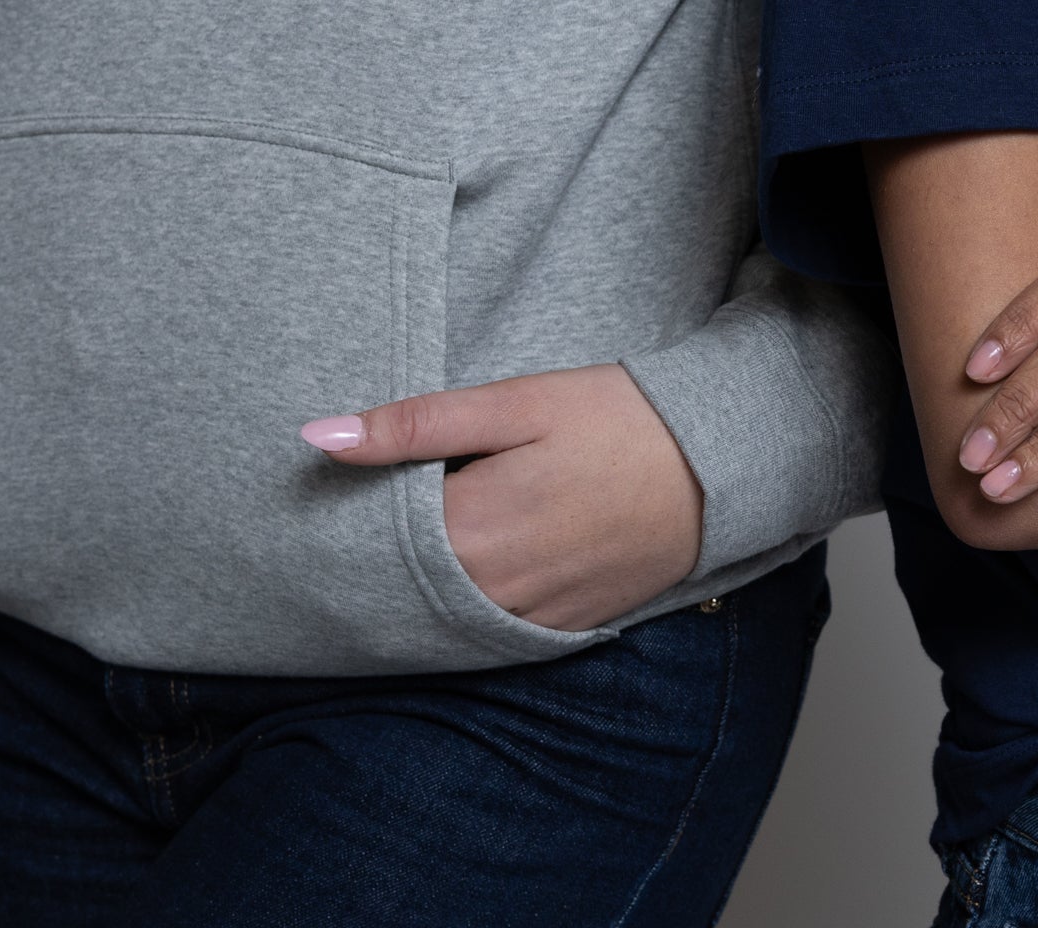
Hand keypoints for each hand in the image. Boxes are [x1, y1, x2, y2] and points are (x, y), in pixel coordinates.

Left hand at [301, 365, 702, 631]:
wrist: (717, 464)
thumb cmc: (617, 419)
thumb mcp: (516, 401)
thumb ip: (417, 425)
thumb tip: (320, 438)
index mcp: (473, 528)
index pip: (371, 542)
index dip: (348, 515)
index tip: (340, 490)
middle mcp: (494, 589)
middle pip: (399, 588)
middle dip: (377, 557)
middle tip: (364, 516)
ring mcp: (531, 618)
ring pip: (441, 619)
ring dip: (419, 588)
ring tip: (416, 541)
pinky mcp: (563, 630)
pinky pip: (489, 635)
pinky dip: (466, 609)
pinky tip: (466, 572)